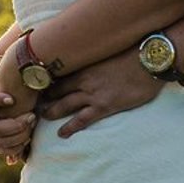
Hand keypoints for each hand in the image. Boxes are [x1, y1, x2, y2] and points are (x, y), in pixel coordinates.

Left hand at [39, 49, 164, 140]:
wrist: (150, 60)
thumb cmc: (134, 52)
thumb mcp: (111, 49)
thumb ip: (98, 55)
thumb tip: (94, 52)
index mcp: (85, 64)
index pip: (58, 73)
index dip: (46, 81)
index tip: (37, 86)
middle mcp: (84, 79)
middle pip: (56, 90)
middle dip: (43, 98)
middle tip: (33, 104)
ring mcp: (93, 93)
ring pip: (64, 105)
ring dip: (51, 112)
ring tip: (41, 118)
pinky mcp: (105, 106)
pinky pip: (82, 119)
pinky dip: (69, 127)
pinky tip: (61, 134)